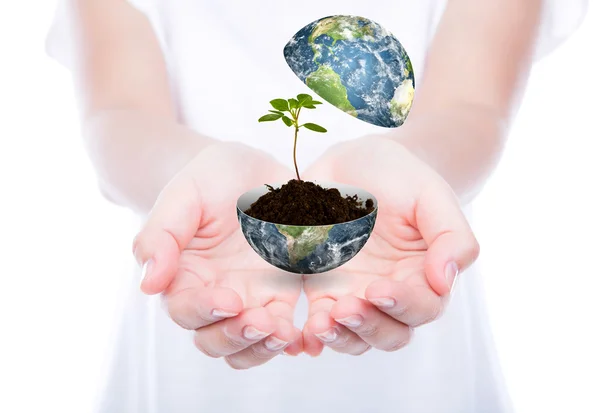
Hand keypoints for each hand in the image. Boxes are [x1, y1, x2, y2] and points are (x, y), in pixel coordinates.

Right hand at [132, 141, 302, 368]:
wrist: (252, 168)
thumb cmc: (211, 177)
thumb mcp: (183, 194)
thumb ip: (161, 235)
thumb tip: (148, 284)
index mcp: (183, 274)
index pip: (186, 309)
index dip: (205, 312)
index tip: (230, 301)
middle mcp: (213, 293)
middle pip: (215, 340)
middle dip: (236, 339)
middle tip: (261, 322)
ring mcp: (249, 297)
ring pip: (248, 345)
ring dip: (263, 347)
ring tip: (284, 333)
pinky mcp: (279, 294)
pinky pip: (282, 328)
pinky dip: (291, 339)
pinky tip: (302, 336)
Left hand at [300, 135, 479, 355]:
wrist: (356, 162)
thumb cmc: (401, 177)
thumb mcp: (432, 195)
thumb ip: (452, 237)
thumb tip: (445, 282)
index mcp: (424, 275)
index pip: (422, 307)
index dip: (403, 305)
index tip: (378, 290)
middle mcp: (392, 293)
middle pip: (390, 333)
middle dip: (369, 327)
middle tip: (346, 308)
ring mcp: (356, 295)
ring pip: (355, 337)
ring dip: (340, 336)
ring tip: (322, 323)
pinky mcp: (324, 290)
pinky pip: (320, 321)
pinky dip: (313, 333)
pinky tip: (304, 332)